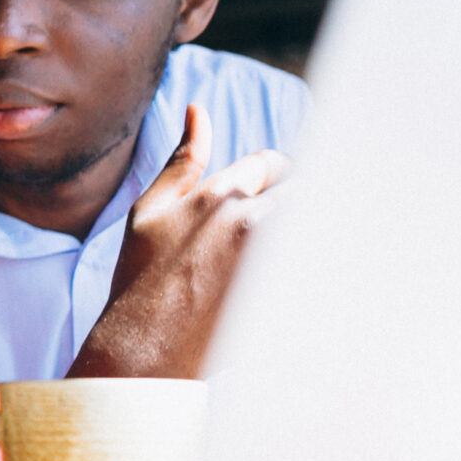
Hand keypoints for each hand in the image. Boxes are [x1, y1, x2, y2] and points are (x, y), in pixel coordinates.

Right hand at [73, 103, 289, 379]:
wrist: (144, 351)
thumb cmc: (140, 279)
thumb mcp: (151, 210)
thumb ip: (183, 160)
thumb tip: (198, 109)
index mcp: (218, 193)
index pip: (272, 163)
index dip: (273, 176)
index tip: (270, 195)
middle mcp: (250, 219)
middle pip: (305, 190)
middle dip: (298, 202)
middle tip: (282, 229)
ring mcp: (271, 259)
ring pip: (315, 225)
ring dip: (308, 234)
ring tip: (291, 256)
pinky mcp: (285, 293)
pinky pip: (319, 266)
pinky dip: (314, 269)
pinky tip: (296, 284)